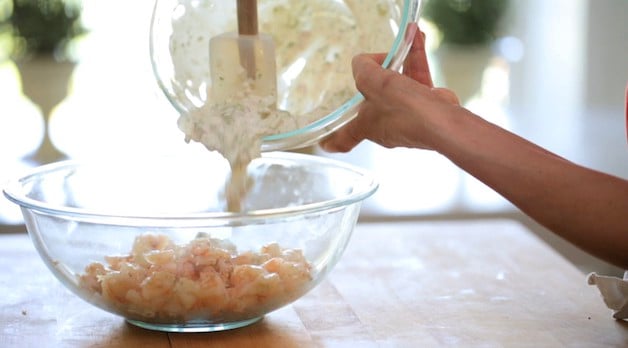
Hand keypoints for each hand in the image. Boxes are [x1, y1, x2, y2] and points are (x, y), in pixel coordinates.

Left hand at [320, 25, 458, 151]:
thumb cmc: (406, 111)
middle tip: (379, 59)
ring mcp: (407, 117)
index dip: (332, 140)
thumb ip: (363, 70)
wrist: (443, 121)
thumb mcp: (373, 84)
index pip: (344, 138)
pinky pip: (417, 80)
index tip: (324, 143)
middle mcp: (386, 126)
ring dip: (403, 60)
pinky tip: (417, 39)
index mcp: (367, 127)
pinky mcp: (426, 107)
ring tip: (407, 37)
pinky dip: (417, 61)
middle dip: (377, 76)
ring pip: (399, 85)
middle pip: (375, 99)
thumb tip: (361, 61)